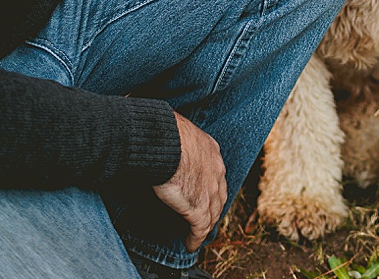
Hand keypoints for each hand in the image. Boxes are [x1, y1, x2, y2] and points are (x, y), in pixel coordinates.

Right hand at [153, 113, 227, 252]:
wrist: (167, 143)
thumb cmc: (165, 132)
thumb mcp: (177, 132)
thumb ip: (175, 142)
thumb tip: (159, 138)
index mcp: (211, 151)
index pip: (215, 173)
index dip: (211, 185)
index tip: (205, 192)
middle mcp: (216, 171)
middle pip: (219, 194)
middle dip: (214, 206)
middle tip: (206, 215)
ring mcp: (210, 191)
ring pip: (212, 213)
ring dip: (205, 225)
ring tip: (197, 234)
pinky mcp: (199, 208)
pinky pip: (201, 228)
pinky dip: (196, 238)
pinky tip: (190, 244)